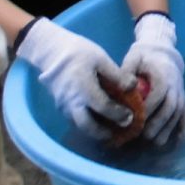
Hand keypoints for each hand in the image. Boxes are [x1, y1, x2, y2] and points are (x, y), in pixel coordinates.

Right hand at [15, 17, 135, 139]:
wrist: (51, 51)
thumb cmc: (78, 52)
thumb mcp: (100, 59)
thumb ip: (117, 75)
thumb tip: (133, 87)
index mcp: (83, 88)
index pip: (103, 107)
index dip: (118, 114)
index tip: (130, 117)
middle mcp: (71, 101)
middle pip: (86, 126)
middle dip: (103, 133)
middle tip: (117, 132)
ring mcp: (63, 105)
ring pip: (79, 125)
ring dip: (94, 130)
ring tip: (109, 130)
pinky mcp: (59, 105)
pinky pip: (73, 119)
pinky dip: (85, 123)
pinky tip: (96, 120)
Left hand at [121, 12, 184, 143]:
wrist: (162, 51)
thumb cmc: (144, 56)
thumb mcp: (133, 57)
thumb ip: (127, 71)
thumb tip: (124, 88)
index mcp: (163, 74)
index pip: (159, 93)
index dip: (150, 107)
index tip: (136, 119)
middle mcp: (175, 85)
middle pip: (171, 106)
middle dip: (159, 123)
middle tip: (146, 136)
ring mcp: (180, 93)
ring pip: (178, 113)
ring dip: (169, 129)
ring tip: (157, 143)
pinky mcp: (182, 99)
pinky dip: (182, 128)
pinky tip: (178, 142)